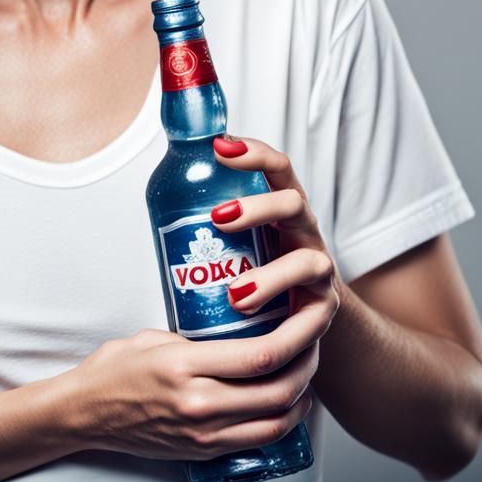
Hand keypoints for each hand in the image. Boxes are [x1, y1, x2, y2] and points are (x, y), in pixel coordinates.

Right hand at [62, 326, 315, 461]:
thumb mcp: (155, 336)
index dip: (295, 339)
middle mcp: (198, 403)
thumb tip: (236, 328)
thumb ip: (198, 337)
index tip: (306, 321)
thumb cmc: (114, 369)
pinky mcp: (202, 451)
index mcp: (184, 366)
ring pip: (274, 420)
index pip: (258, 356)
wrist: (86, 413)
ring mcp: (202, 433)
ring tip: (306, 373)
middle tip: (314, 344)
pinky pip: (257, 440)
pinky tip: (286, 403)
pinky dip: (281, 421)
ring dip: (301, 397)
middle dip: (307, 366)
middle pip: (276, 391)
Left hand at [210, 134, 340, 362]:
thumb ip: (210, 214)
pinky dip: (288, 328)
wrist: (294, 312)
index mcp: (282, 206)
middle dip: (257, 209)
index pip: (277, 168)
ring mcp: (318, 267)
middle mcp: (304, 230)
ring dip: (270, 278)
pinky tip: (262, 334)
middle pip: (292, 204)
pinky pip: (312, 318)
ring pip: (307, 262)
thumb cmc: (255, 264)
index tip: (220, 148)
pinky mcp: (322, 309)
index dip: (254, 154)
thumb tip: (159, 195)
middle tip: (217, 219)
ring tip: (235, 294)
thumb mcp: (238, 234)